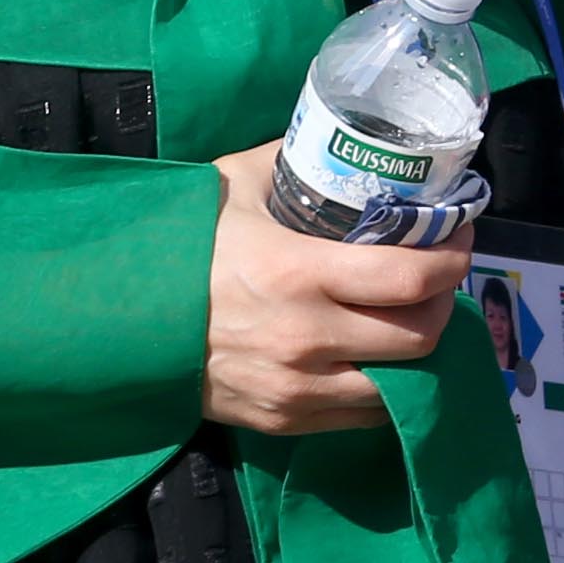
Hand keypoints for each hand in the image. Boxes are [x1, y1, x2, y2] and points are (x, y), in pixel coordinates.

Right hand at [200, 140, 468, 434]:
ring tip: (410, 316)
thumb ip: (296, 164)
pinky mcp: (281, 419)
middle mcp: (305, 338)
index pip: (412, 278)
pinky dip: (385, 386)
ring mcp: (294, 387)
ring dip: (418, 349)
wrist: (106, 320)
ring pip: (400, 384)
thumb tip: (349, 143)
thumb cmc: (176, 246)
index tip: (457, 235)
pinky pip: (361, 415)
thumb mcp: (233, 185)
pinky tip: (379, 354)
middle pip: (420, 335)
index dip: (453, 258)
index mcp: (298, 274)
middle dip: (443, 302)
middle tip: (438, 276)